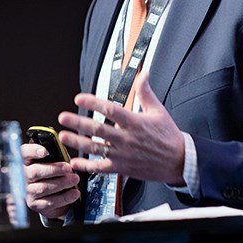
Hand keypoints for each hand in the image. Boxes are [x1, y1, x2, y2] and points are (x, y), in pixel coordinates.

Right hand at [21, 142, 80, 219]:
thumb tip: (65, 156)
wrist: (53, 195)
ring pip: (43, 188)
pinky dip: (64, 198)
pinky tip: (74, 193)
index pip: (25, 153)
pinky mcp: (34, 204)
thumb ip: (56, 156)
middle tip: (69, 168)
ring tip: (75, 179)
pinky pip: (49, 202)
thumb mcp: (54, 161)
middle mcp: (23, 176)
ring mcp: (27, 191)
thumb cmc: (54, 173)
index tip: (45, 152)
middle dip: (54, 169)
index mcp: (26, 161)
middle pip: (35, 172)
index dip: (33, 151)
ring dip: (61, 183)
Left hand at [58, 74, 185, 185]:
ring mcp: (123, 155)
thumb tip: (143, 73)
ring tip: (63, 136)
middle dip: (78, 123)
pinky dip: (87, 166)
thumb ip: (146, 92)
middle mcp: (127, 139)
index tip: (79, 98)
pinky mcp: (122, 168)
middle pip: (98, 130)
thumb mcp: (158, 111)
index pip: (110, 110)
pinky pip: (101, 168)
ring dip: (77, 142)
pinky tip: (75, 162)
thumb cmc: (168, 136)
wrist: (178, 162)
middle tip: (63, 117)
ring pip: (96, 149)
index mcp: (135, 123)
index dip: (93, 103)